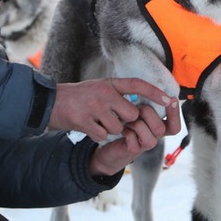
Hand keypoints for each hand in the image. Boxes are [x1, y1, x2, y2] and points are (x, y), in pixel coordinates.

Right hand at [48, 77, 177, 142]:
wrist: (51, 102)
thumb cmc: (78, 97)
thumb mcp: (99, 88)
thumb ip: (117, 95)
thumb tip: (138, 108)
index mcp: (108, 84)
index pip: (137, 85)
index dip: (154, 92)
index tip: (169, 99)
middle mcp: (104, 94)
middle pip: (130, 114)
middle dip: (125, 121)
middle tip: (111, 118)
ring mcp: (94, 108)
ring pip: (117, 128)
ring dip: (109, 129)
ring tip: (95, 120)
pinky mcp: (85, 121)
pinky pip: (102, 135)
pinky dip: (97, 135)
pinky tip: (88, 126)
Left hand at [88, 99, 180, 176]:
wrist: (105, 140)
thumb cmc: (122, 121)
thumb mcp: (135, 109)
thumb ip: (146, 101)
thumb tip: (156, 91)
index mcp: (157, 127)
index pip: (174, 126)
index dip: (175, 113)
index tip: (171, 99)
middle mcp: (153, 137)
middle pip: (161, 128)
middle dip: (148, 113)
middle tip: (136, 108)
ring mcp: (143, 146)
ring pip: (150, 137)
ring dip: (136, 123)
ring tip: (126, 119)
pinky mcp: (132, 151)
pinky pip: (134, 141)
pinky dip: (126, 132)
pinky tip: (121, 129)